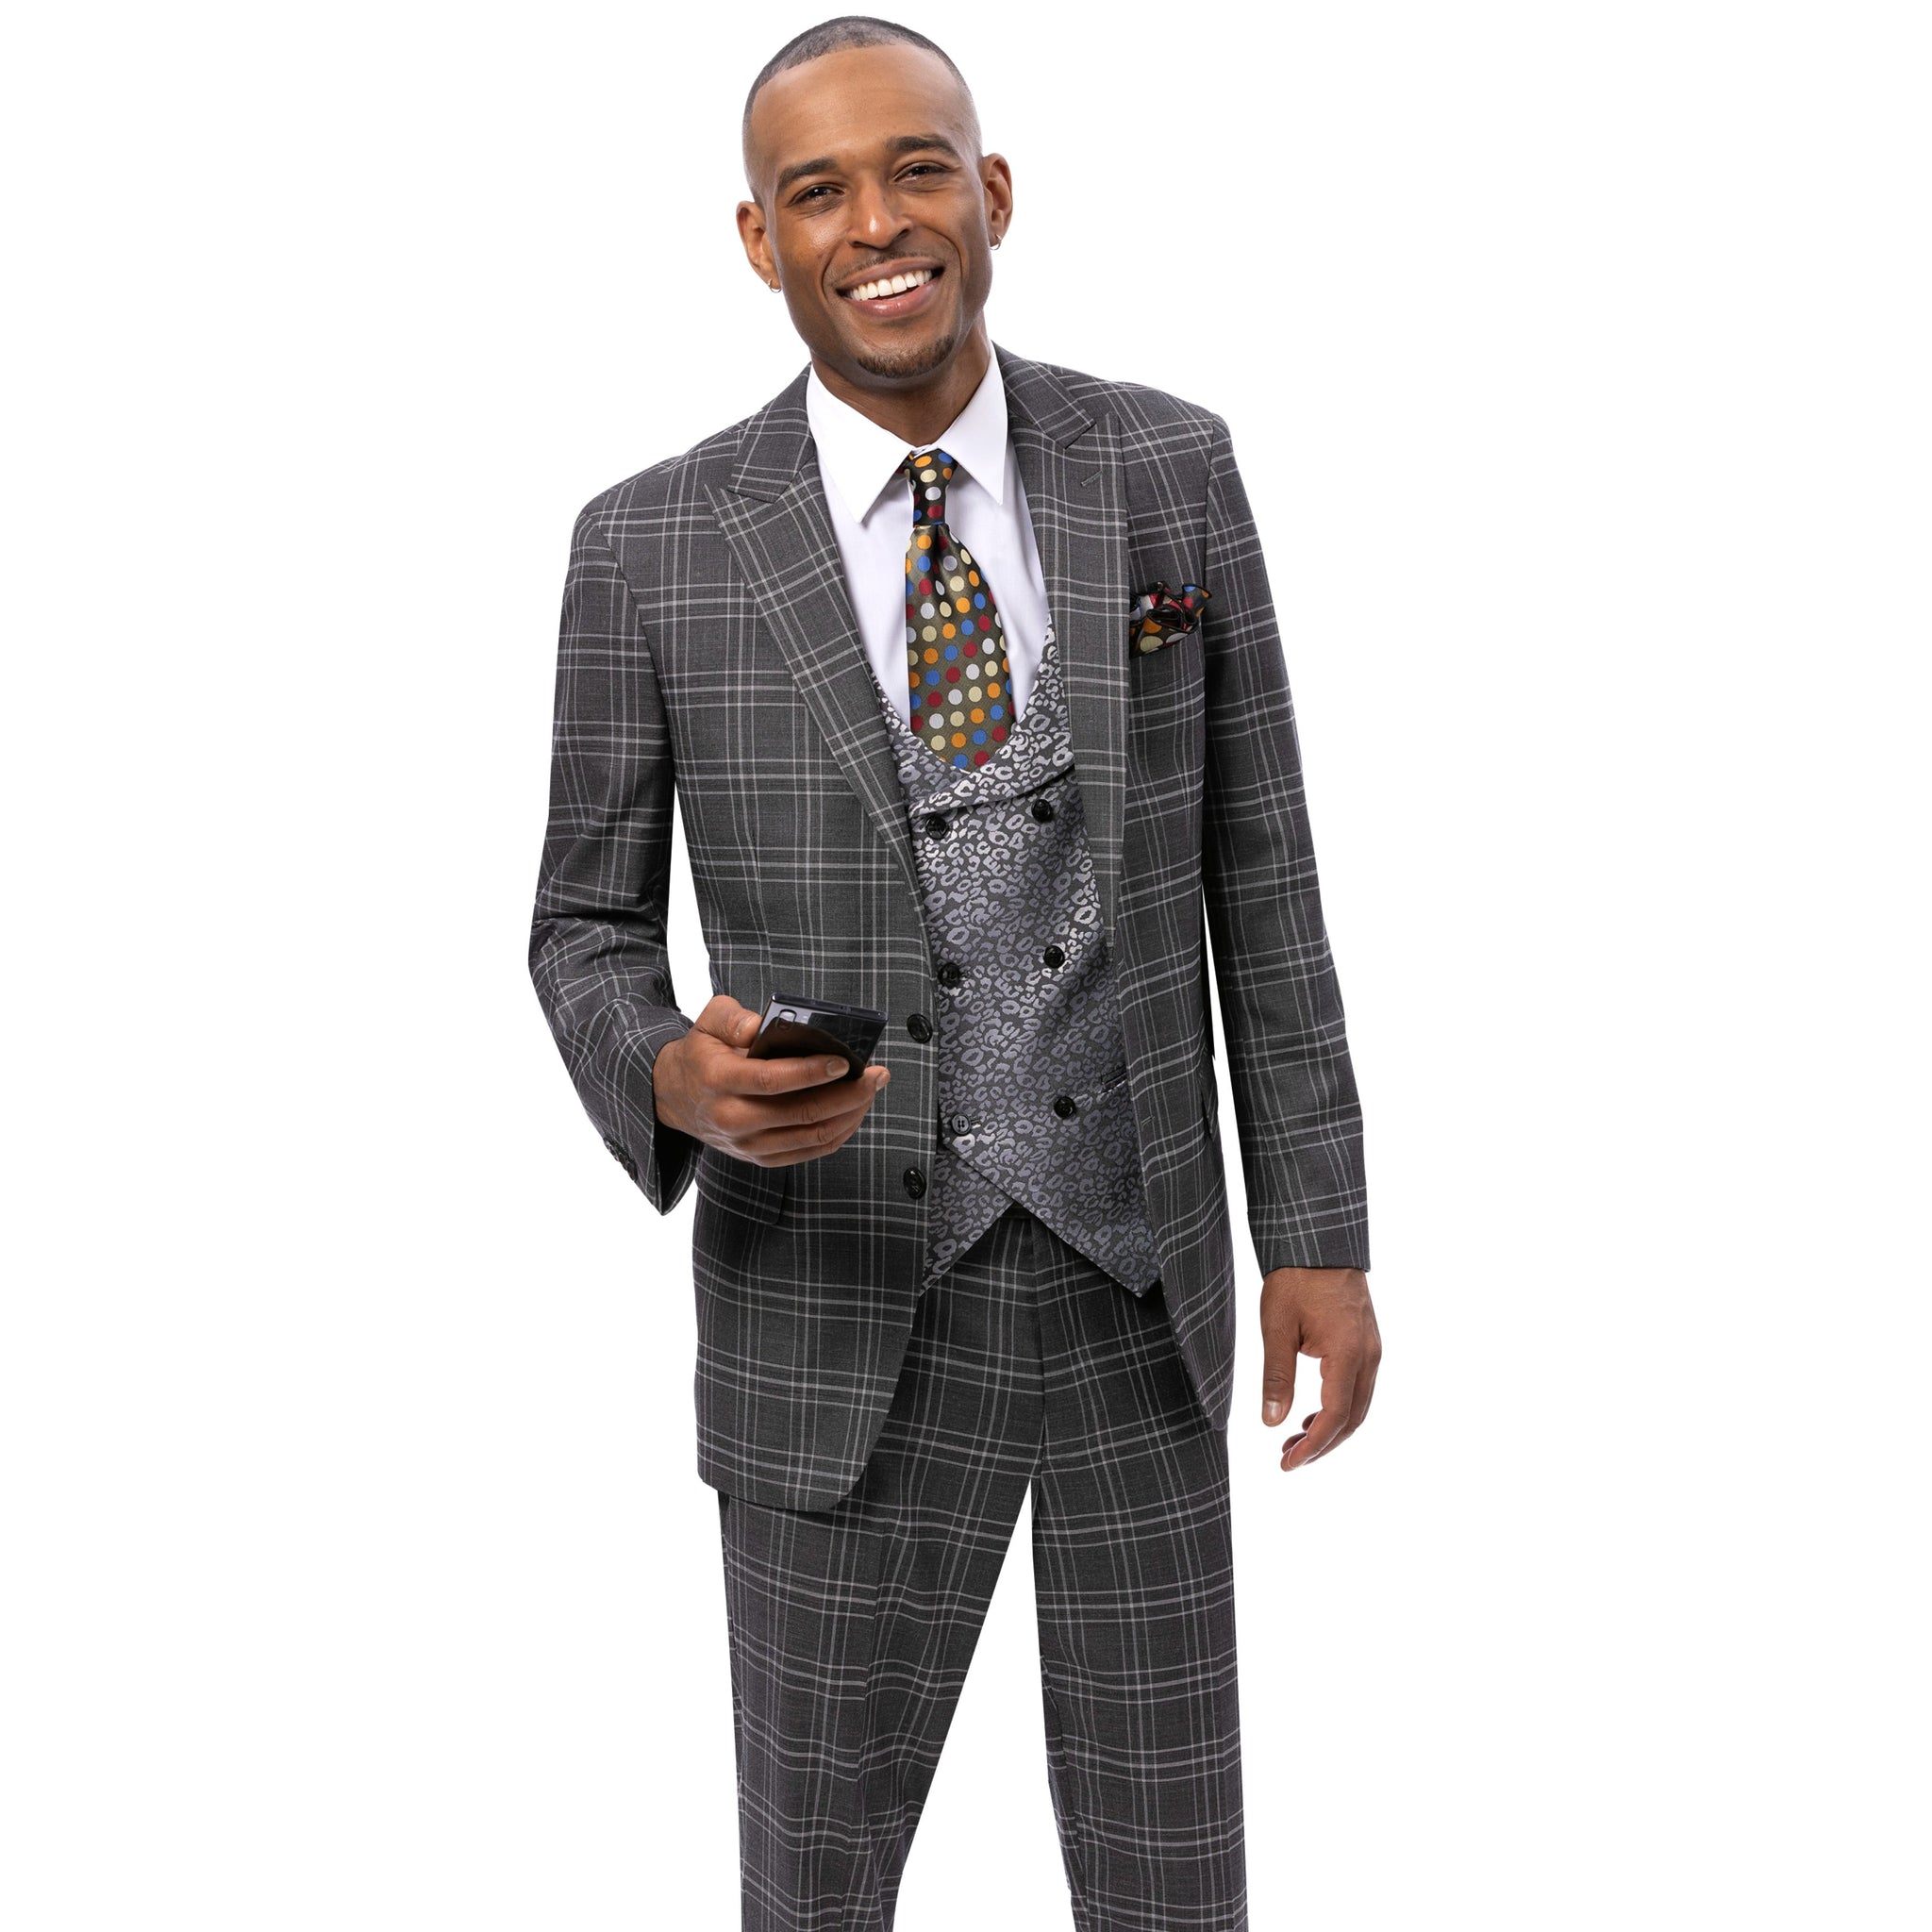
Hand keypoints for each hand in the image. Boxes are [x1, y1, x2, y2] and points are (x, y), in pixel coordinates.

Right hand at [654, 994, 890, 1166]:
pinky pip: (810, 1151)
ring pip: (812, 1135)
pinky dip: (840, 1132)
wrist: (676, 1097)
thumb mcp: (707, 1022)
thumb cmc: (702, 1054)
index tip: (843, 1061)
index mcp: (718, 1080)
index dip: (811, 1072)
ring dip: (851, 1114)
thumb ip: (733, 1018)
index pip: (771, 1080)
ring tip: (872, 1089)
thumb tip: (765, 1024)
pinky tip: (855, 1111)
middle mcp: (732, 1119)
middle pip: (801, 1113)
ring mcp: (747, 1144)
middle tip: (876, 1074)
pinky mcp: (761, 1158)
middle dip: (847, 1093)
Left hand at [1258, 1266, 1379, 1471]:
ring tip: (1294, 1442)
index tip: (1287, 1463)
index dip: (1312, 1446)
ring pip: (1358, 1406)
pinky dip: (1337, 1409)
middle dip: (1322, 1446)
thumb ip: (1276, 1377)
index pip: (1334, 1416)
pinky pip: (1358, 1388)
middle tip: (1287, 1459)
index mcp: (1348, 1354)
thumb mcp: (1277, 1328)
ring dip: (1330, 1429)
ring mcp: (1372, 1349)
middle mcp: (1368, 1356)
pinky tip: (1311, 1415)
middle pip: (1352, 1418)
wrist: (1318, 1242)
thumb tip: (1271, 1421)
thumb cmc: (1295, 1279)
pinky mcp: (1366, 1343)